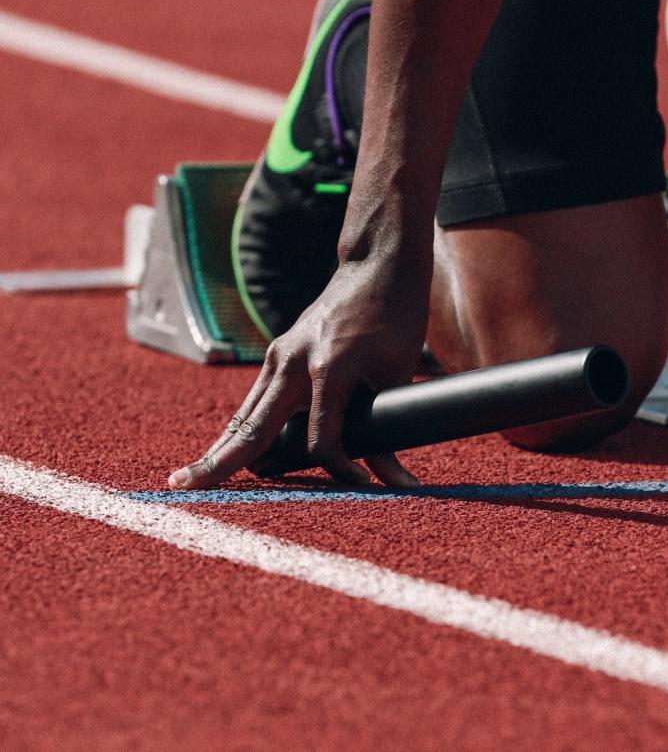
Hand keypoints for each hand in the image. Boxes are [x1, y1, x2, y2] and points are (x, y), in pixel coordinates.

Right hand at [167, 255, 429, 488]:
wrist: (377, 266)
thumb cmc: (395, 317)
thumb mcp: (398, 373)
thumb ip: (389, 426)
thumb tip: (393, 479)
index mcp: (328, 368)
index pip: (321, 440)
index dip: (342, 470)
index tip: (364, 486)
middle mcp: (292, 362)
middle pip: (252, 428)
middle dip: (220, 462)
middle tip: (182, 487)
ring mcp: (280, 356)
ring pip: (245, 414)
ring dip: (222, 448)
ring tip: (190, 479)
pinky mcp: (278, 354)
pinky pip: (255, 399)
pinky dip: (241, 428)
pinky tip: (224, 451)